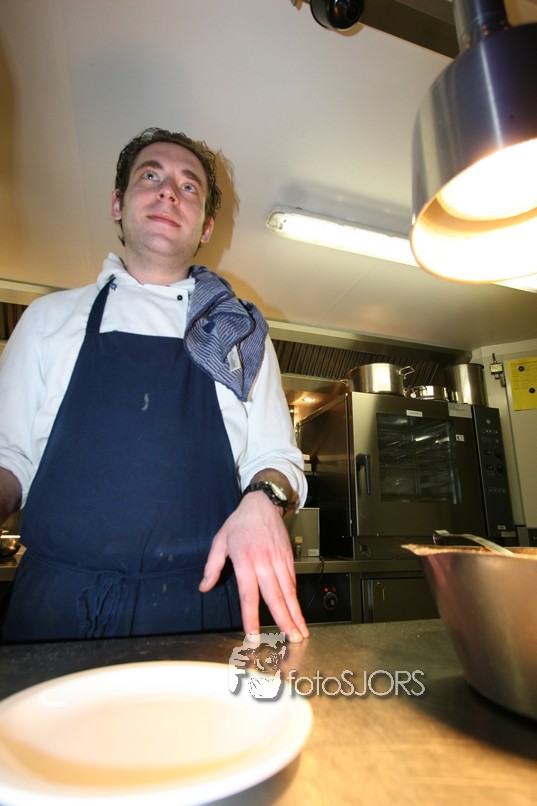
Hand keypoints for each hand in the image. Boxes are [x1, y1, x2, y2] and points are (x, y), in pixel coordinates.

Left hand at [199, 491, 309, 641]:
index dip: (252, 617)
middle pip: (275, 596)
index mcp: (245, 560)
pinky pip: (293, 581)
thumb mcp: (220, 541)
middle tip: (292, 639)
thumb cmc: (240, 522)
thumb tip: (204, 587)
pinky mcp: (288, 558)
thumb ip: (212, 566)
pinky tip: (298, 612)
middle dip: (284, 620)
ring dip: (296, 613)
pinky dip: (296, 598)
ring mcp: (279, 560)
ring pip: (289, 591)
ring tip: (301, 632)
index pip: (249, 594)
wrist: (263, 504)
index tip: (254, 634)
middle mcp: (264, 562)